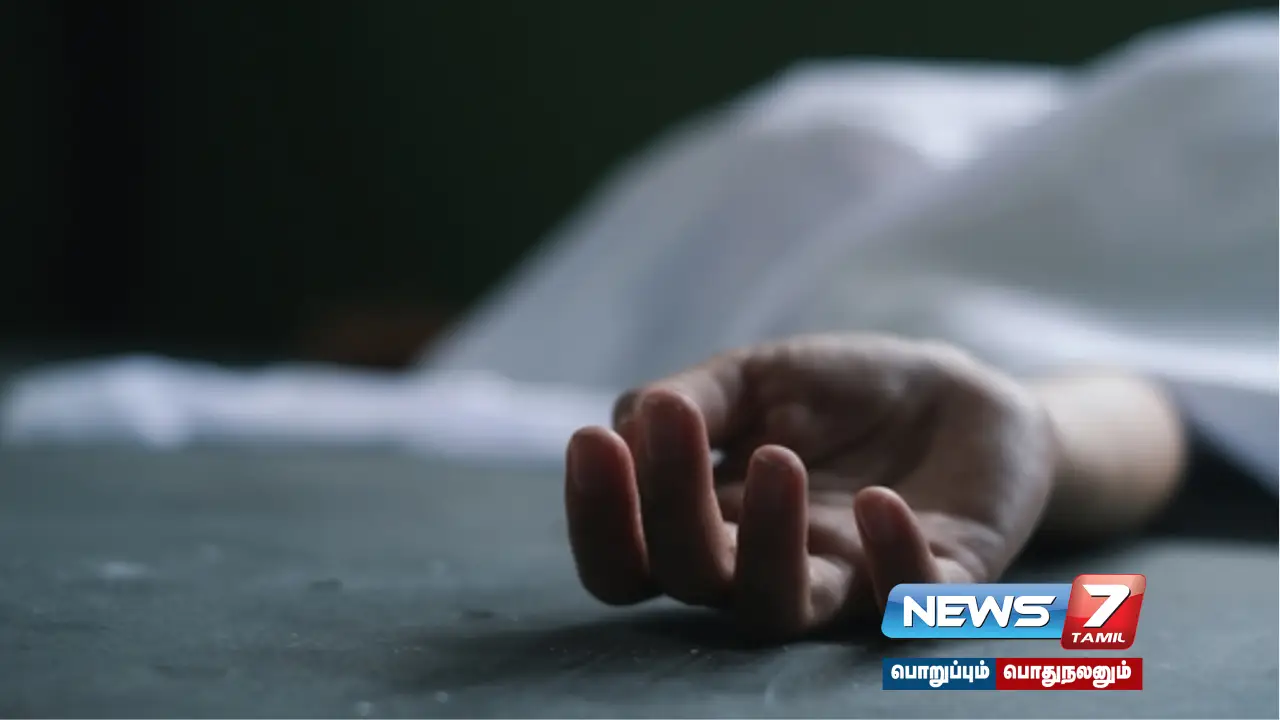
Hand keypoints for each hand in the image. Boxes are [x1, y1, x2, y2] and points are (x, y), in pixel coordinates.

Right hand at [564, 334, 1055, 638]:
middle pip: (691, 581)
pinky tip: (879, 500)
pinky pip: (907, 602)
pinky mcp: (935, 585)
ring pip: (780, 609)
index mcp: (710, 523)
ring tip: (774, 458)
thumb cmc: (842, 395)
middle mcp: (765, 567)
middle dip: (668, 507)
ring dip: (765, 544)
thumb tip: (629, 423)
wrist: (957, 395)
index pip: (629, 561)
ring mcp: (847, 582)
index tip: (594, 442)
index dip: (599, 520)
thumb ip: (694, 398)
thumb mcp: (758, 376)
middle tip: (671, 421)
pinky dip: (893, 561)